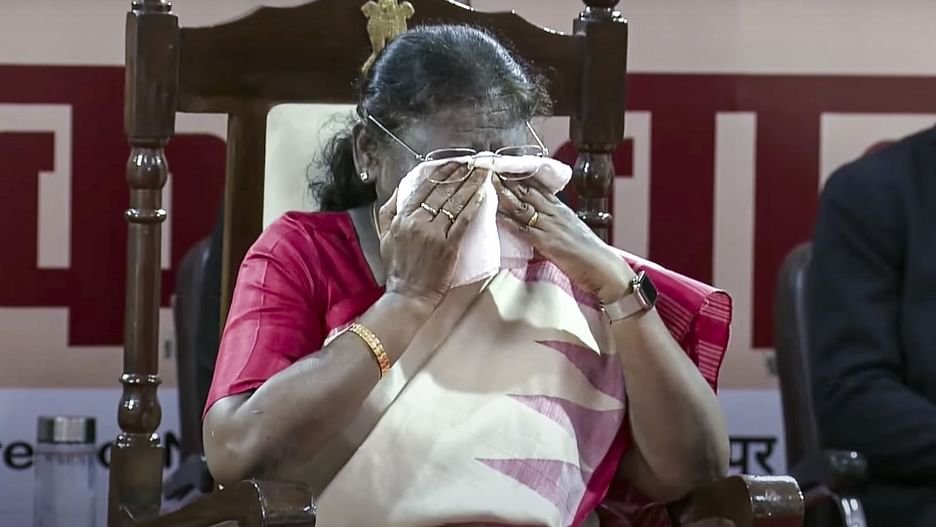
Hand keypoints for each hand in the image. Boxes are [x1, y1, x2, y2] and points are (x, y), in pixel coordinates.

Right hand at [376, 162, 486, 305]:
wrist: (408, 295)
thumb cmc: (398, 268)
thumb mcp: (384, 236)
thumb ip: (388, 211)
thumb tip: (400, 191)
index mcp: (401, 218)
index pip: (423, 188)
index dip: (440, 173)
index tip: (453, 163)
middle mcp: (417, 222)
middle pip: (442, 191)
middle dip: (460, 173)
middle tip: (474, 162)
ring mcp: (434, 234)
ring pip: (454, 202)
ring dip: (470, 184)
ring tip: (482, 172)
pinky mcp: (449, 246)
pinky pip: (463, 220)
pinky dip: (473, 205)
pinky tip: (482, 193)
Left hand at [493, 177, 634, 303]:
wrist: (603, 267)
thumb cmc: (589, 253)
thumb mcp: (572, 230)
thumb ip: (556, 222)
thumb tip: (539, 220)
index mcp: (562, 210)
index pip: (539, 187)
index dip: (522, 176)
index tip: (507, 167)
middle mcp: (556, 214)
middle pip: (529, 192)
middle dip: (509, 180)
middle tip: (492, 170)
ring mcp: (551, 227)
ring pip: (524, 207)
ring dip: (505, 195)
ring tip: (490, 185)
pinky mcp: (548, 243)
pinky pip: (525, 230)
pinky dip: (510, 222)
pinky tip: (498, 216)